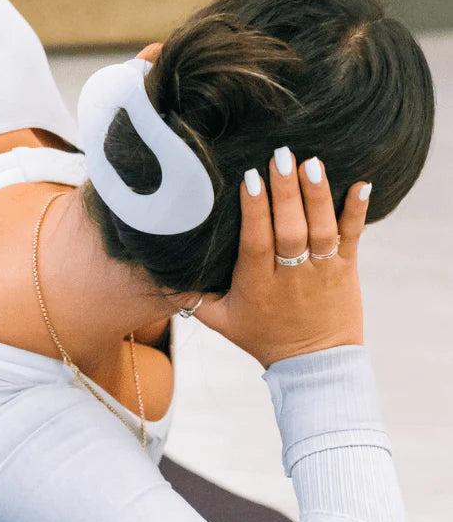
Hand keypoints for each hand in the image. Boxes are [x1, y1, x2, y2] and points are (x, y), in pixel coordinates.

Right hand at [192, 150, 368, 369]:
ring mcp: (322, 270)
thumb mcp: (222, 322)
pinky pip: (353, 237)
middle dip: (285, 192)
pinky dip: (357, 211)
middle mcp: (291, 276)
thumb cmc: (263, 337)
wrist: (314, 365)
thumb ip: (193, 299)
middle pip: (290, 230)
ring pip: (321, 229)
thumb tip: (161, 277)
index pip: (256, 243)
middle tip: (281, 156)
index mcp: (258, 285)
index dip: (254, 212)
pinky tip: (360, 184)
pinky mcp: (347, 269)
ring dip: (317, 195)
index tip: (250, 180)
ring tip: (311, 162)